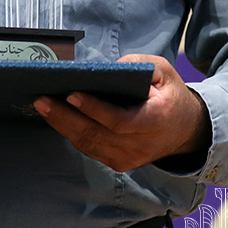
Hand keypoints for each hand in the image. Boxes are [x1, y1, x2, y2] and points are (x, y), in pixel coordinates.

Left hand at [32, 54, 209, 172]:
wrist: (185, 130)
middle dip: (66, 117)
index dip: (94, 110)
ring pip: (89, 144)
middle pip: (97, 135)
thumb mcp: (164, 71)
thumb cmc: (171, 96)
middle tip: (42, 100)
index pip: (120, 121)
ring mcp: (128, 158)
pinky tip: (57, 118)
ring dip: (63, 126)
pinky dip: (72, 133)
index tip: (72, 95)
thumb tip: (108, 68)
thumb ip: (139, 65)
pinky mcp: (118, 163)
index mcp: (156, 121)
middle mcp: (141, 145)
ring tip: (43, 106)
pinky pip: (90, 149)